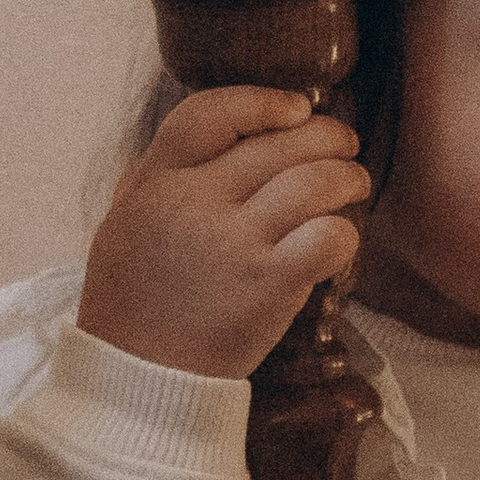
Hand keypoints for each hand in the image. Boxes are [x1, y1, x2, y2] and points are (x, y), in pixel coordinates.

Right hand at [79, 87, 373, 377]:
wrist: (138, 378)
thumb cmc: (133, 305)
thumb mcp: (124, 224)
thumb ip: (159, 178)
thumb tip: (209, 140)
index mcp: (156, 182)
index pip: (209, 112)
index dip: (260, 101)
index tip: (295, 108)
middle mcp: (195, 202)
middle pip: (276, 142)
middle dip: (325, 137)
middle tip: (344, 146)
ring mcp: (233, 242)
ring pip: (313, 181)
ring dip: (347, 177)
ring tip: (355, 184)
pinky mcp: (268, 284)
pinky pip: (329, 237)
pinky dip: (345, 233)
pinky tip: (341, 240)